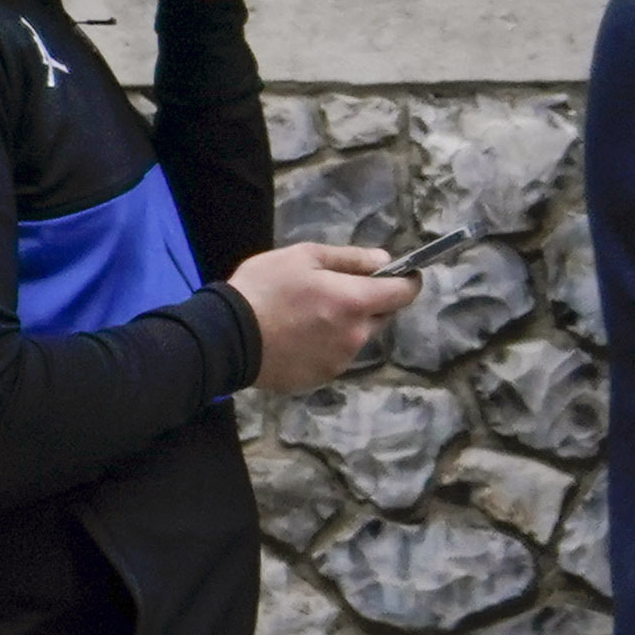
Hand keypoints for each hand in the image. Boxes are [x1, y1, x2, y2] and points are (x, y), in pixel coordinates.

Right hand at [229, 236, 413, 393]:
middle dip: (371, 301)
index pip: (404, 293)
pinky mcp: (324, 377)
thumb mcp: (303, 257)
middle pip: (382, 315)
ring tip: (312, 313)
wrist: (227, 339)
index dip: (407, 281)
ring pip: (359, 337)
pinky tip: (301, 335)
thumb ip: (349, 259)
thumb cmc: (263, 288)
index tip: (403, 274)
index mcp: (355, 302)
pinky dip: (329, 343)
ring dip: (348, 324)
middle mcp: (356, 335)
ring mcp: (341, 360)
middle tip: (338, 290)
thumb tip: (385, 261)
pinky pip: (339, 355)